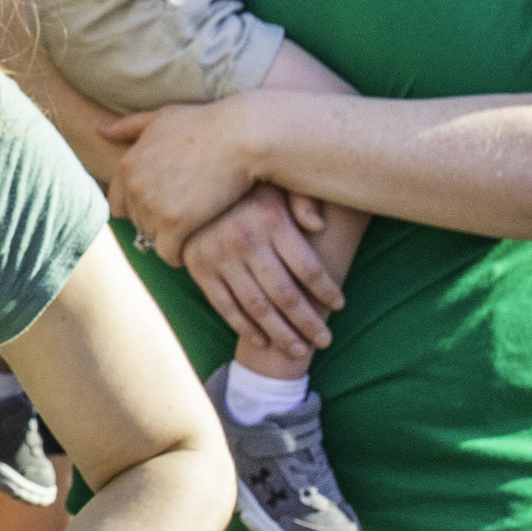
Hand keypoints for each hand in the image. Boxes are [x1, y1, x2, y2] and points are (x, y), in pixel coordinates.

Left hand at [103, 92, 266, 250]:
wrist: (242, 137)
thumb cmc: (207, 123)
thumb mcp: (163, 117)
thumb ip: (129, 127)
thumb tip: (100, 129)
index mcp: (128, 164)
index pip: (118, 204)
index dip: (140, 209)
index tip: (164, 208)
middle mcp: (134, 186)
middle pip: (137, 224)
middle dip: (156, 223)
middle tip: (185, 218)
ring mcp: (153, 206)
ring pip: (152, 240)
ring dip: (170, 239)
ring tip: (193, 229)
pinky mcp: (175, 223)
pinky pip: (168, 254)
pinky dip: (180, 255)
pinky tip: (195, 246)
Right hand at [180, 182, 345, 361]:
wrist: (191, 180)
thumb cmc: (247, 185)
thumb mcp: (278, 182)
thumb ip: (304, 199)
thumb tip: (319, 226)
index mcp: (271, 219)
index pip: (307, 266)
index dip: (327, 289)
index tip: (340, 305)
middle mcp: (246, 240)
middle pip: (286, 294)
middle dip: (308, 322)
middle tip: (325, 340)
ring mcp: (220, 257)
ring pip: (257, 307)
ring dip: (281, 333)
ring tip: (299, 350)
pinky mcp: (199, 269)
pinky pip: (225, 306)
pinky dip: (244, 327)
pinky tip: (262, 341)